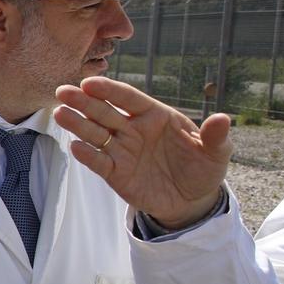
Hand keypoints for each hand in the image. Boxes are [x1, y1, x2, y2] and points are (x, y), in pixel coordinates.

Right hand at [53, 76, 230, 228]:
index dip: (109, 90)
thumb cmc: (203, 168)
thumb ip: (216, 136)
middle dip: (83, 102)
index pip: (128, 98)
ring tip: (60, 114)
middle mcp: (134, 129)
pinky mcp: (115, 173)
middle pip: (104, 112)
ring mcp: (122, 150)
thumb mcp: (216, 153)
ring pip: (95, 134)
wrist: (191, 200)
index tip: (90, 82)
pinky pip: (98, 161)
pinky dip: (87, 155)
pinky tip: (75, 146)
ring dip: (77, 124)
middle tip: (63, 92)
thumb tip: (223, 118)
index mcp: (155, 116)